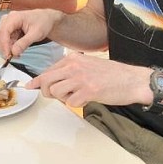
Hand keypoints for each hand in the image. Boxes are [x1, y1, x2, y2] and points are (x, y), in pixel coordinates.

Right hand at [0, 8, 59, 58]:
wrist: (45, 19)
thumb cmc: (42, 23)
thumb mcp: (36, 34)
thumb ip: (24, 43)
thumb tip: (13, 53)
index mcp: (14, 17)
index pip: (3, 31)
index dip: (4, 45)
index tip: (8, 56)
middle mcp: (7, 19)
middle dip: (5, 48)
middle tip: (16, 57)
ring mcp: (6, 24)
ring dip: (7, 48)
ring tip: (18, 54)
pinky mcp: (7, 30)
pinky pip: (3, 40)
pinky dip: (9, 47)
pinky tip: (17, 50)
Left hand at [26, 52, 151, 108]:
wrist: (133, 80)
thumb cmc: (112, 75)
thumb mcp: (88, 65)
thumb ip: (70, 71)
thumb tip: (52, 81)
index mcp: (73, 59)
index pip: (48, 70)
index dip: (38, 81)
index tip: (29, 87)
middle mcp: (74, 66)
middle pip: (46, 80)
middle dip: (47, 91)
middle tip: (56, 96)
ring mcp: (81, 78)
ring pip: (55, 92)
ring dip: (63, 98)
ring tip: (76, 96)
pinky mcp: (89, 91)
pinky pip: (70, 102)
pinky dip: (76, 104)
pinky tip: (86, 99)